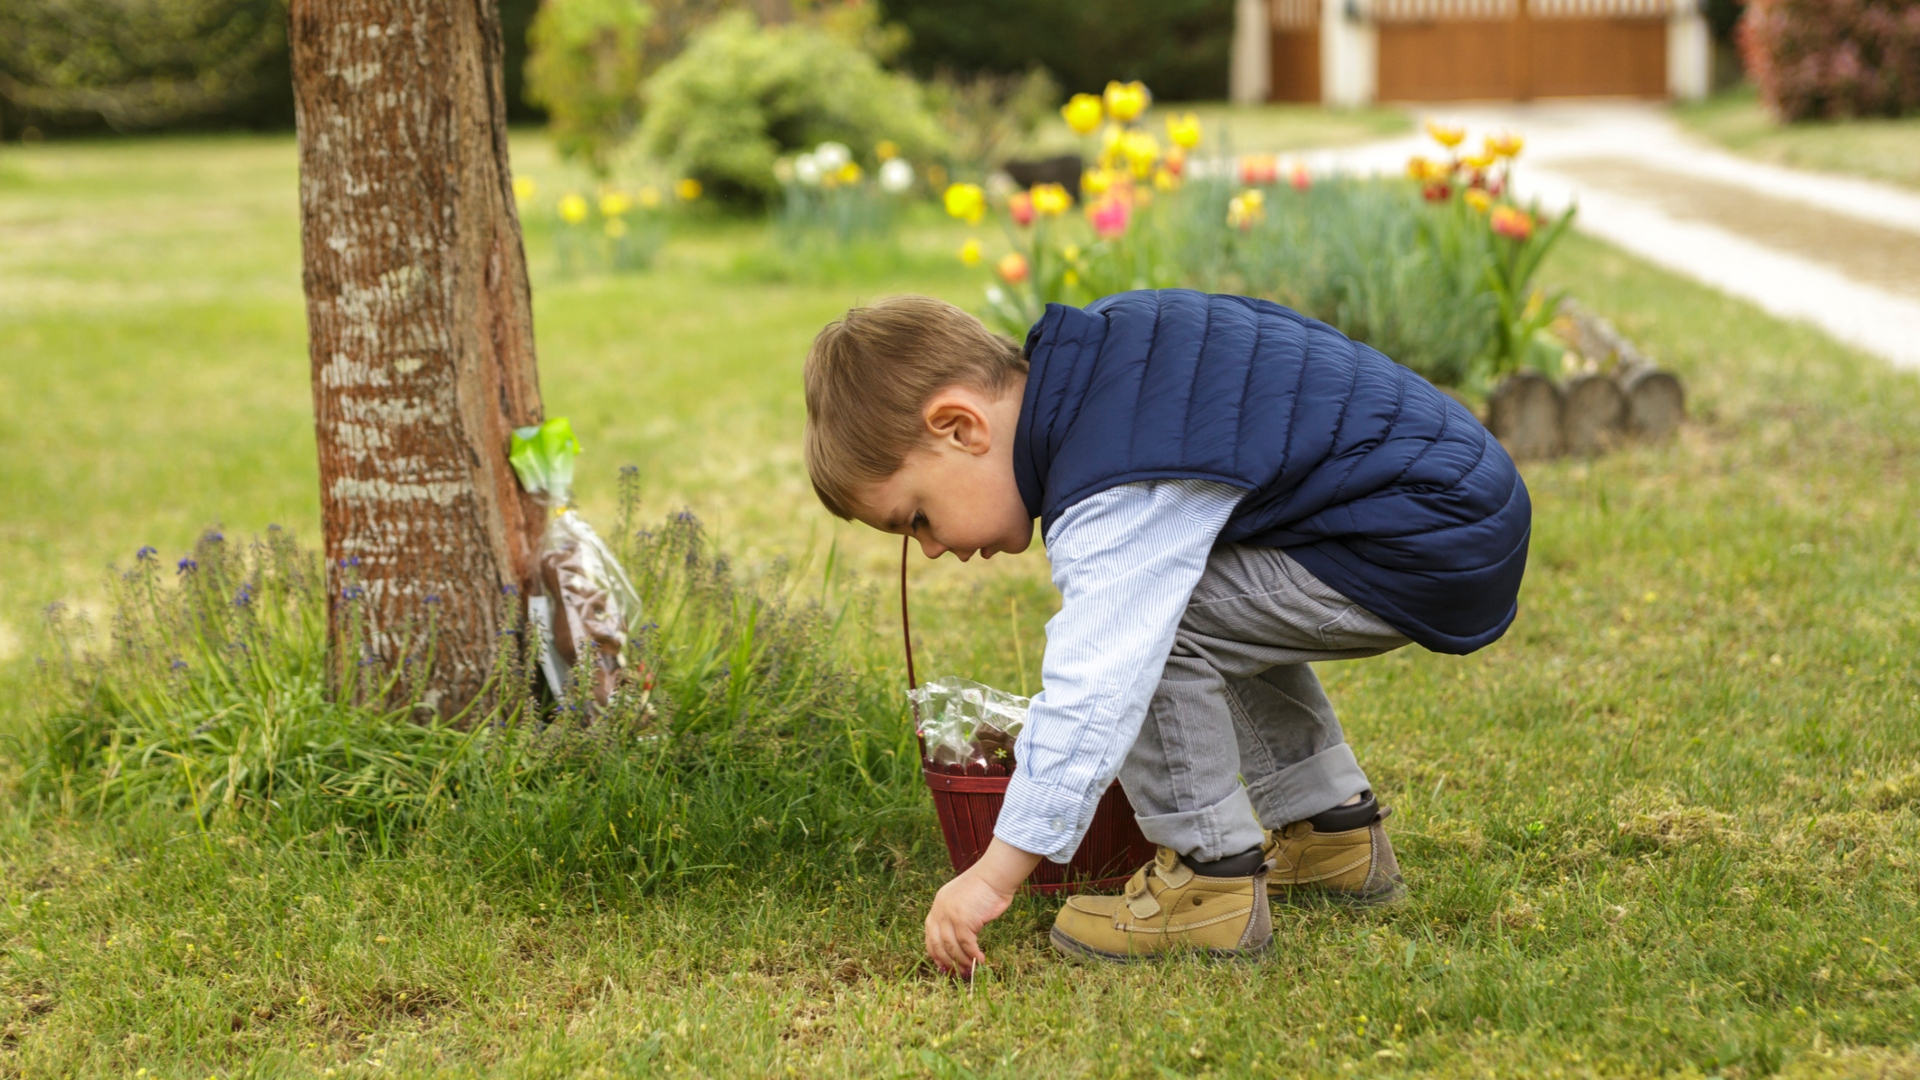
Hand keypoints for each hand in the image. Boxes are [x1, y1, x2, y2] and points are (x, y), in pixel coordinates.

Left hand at [924, 839, 1041, 975]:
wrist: (994, 876)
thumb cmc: (984, 888)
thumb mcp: (962, 901)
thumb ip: (956, 917)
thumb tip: (958, 945)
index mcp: (938, 905)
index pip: (930, 934)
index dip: (935, 952)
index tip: (943, 965)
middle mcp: (940, 910)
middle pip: (938, 944)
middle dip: (948, 961)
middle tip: (959, 971)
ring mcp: (950, 915)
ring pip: (952, 947)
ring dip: (962, 960)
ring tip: (971, 968)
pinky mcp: (963, 920)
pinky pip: (966, 944)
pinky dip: (973, 955)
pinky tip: (980, 960)